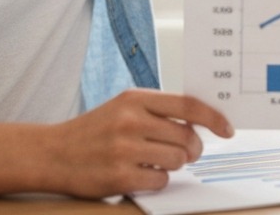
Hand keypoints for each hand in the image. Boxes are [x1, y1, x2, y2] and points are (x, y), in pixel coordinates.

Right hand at [46, 89, 233, 197]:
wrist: (52, 154)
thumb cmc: (94, 131)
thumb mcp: (124, 108)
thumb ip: (159, 111)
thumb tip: (202, 122)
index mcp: (135, 98)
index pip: (187, 105)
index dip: (213, 117)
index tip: (227, 128)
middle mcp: (131, 120)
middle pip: (186, 137)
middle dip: (191, 149)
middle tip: (183, 152)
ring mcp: (124, 149)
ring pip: (177, 160)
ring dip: (172, 165)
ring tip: (153, 161)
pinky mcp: (119, 176)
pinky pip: (160, 181)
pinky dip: (156, 181)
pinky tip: (140, 174)